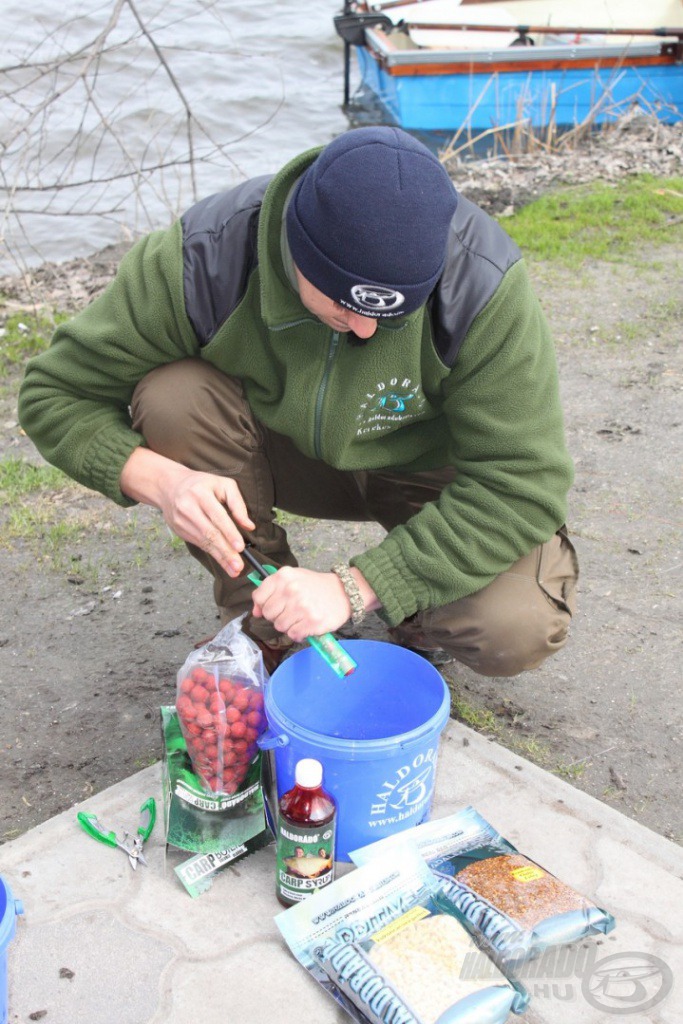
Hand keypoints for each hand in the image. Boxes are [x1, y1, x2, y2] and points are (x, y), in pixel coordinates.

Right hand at [120, 447, 254, 575]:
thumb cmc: (201, 484)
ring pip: (204, 542)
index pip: (217, 516)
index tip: (239, 547)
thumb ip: (238, 504)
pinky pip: (199, 544)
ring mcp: (181, 521)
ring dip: (220, 558)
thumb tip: (249, 526)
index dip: (229, 533)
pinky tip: (223, 562)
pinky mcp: (180, 530)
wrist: (169, 486)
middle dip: (225, 551)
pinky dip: (212, 554)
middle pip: (209, 533)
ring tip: (234, 569)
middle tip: (238, 566)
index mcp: (200, 493)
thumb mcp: (223, 484)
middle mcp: (188, 508)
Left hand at [251, 568, 351, 641]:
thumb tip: (256, 612)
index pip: (259, 598)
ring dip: (289, 625)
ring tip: (301, 617)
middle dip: (278, 616)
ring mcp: (301, 606)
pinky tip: (307, 624)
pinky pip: (293, 635)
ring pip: (280, 626)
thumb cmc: (314, 586)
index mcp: (283, 576)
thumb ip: (270, 592)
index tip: (276, 605)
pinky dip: (299, 633)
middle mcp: (291, 589)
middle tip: (292, 611)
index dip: (265, 605)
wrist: (343, 592)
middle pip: (269, 614)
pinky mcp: (312, 621)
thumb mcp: (291, 579)